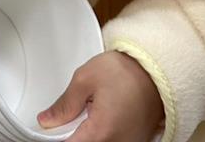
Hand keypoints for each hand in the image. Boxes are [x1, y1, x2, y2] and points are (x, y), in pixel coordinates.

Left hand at [38, 52, 163, 141]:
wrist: (156, 70)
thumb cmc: (127, 72)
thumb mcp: (86, 78)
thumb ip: (64, 103)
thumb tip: (47, 119)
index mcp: (99, 133)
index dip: (56, 135)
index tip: (52, 125)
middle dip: (74, 132)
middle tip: (76, 112)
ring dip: (89, 133)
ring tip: (94, 110)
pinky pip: (111, 141)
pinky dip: (103, 132)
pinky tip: (104, 115)